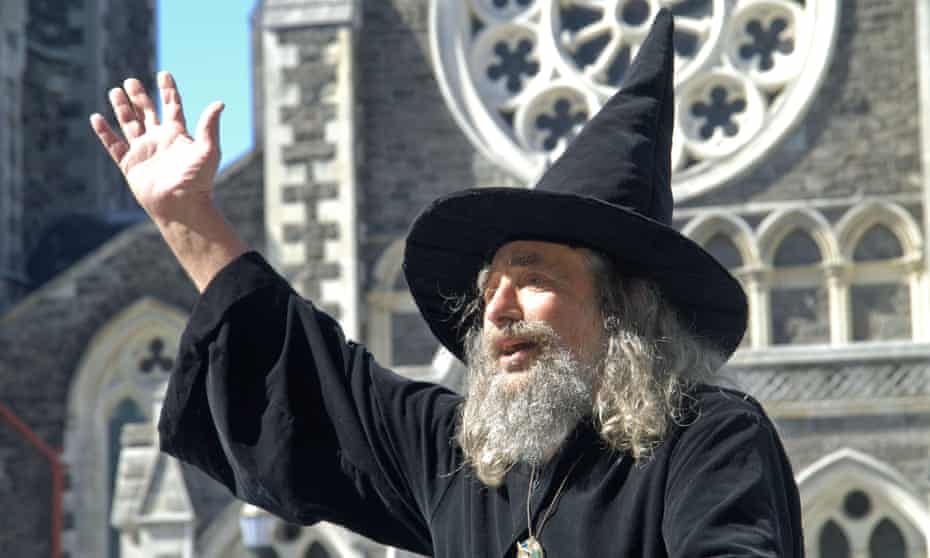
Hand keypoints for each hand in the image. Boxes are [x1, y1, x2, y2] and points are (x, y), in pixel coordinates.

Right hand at [90, 71, 222, 224]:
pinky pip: (114, 145)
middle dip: (140, 96)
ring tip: (115, 91)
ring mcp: (144, 152)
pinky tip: (96, 118)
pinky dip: (105, 132)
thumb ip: (210, 126)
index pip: (172, 107)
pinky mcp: (130, 165)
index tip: (163, 73)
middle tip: (131, 81)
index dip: (168, 90)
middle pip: (148, 112)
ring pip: (130, 124)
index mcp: (178, 135)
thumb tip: (219, 103)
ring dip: (122, 108)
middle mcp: (160, 141)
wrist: (181, 206)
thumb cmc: (198, 181)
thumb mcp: (208, 150)